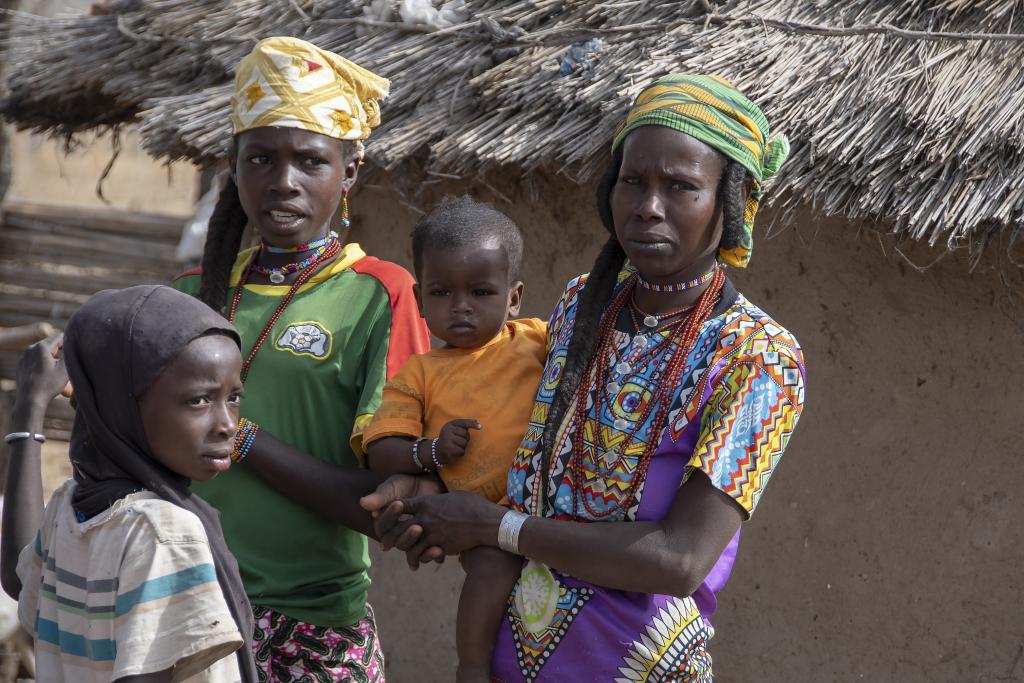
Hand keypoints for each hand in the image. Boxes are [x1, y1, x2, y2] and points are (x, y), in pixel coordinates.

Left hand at [14, 334, 68, 409]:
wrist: (30, 401)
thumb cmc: (49, 385)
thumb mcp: (65, 368)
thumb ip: (70, 353)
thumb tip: (73, 345)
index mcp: (41, 347)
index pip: (60, 337)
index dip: (70, 342)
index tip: (77, 350)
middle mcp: (30, 349)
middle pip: (51, 344)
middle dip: (61, 352)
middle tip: (70, 362)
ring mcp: (24, 357)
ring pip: (43, 353)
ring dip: (53, 358)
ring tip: (60, 370)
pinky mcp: (21, 366)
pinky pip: (36, 360)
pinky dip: (44, 364)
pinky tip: (49, 375)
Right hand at [359, 474, 445, 567]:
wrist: (427, 483)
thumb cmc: (405, 484)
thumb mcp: (392, 486)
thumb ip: (380, 496)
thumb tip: (363, 503)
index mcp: (385, 523)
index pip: (382, 527)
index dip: (389, 517)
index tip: (398, 503)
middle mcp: (396, 534)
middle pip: (397, 543)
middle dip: (407, 536)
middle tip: (417, 527)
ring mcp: (412, 539)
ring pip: (412, 551)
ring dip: (420, 549)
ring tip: (431, 540)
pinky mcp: (427, 541)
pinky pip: (427, 554)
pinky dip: (433, 556)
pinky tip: (440, 551)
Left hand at [376, 491, 504, 567]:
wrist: (486, 522)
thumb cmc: (472, 505)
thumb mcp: (452, 496)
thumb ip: (437, 500)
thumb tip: (433, 501)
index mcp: (426, 502)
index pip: (400, 506)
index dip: (390, 511)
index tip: (385, 517)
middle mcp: (425, 518)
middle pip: (398, 528)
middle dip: (388, 536)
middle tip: (384, 543)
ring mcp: (431, 533)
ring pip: (407, 544)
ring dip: (401, 550)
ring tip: (398, 556)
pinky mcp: (439, 546)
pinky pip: (422, 555)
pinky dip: (416, 560)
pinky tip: (414, 564)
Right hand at [434, 418, 480, 465]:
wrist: (437, 450)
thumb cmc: (450, 438)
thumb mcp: (454, 429)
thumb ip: (464, 425)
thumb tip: (476, 421)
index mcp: (450, 424)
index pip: (463, 423)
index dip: (472, 424)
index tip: (480, 427)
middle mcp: (447, 430)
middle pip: (465, 434)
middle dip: (465, 439)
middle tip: (458, 441)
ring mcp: (446, 440)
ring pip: (464, 443)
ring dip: (463, 446)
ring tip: (456, 446)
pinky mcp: (447, 449)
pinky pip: (461, 451)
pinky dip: (460, 453)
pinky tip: (455, 452)